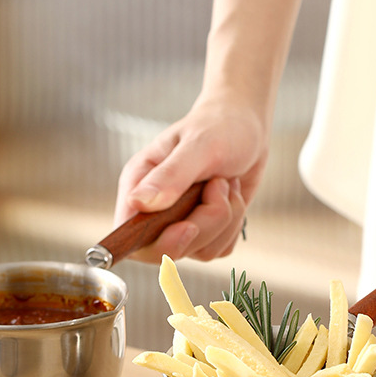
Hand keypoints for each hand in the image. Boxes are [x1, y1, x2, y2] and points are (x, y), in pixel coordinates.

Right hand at [112, 94, 266, 262]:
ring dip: (224, 220)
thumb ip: (170, 175)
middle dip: (204, 225)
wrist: (247, 125)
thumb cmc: (218, 126)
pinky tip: (230, 196)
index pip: (129, 234)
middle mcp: (153, 211)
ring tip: (224, 184)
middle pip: (168, 251)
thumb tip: (139, 204)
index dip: (156, 243)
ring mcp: (178, 225)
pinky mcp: (204, 233)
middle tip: (217, 188)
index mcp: (138, 186)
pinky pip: (220, 249)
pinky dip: (234, 225)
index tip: (188, 226)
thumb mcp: (198, 145)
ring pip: (200, 251)